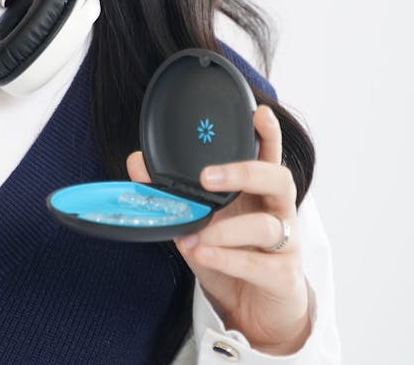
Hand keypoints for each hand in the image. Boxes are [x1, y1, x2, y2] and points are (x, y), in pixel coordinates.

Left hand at [126, 105, 311, 353]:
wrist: (254, 312)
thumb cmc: (230, 258)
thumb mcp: (197, 223)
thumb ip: (172, 195)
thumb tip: (137, 162)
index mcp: (258, 194)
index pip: (269, 156)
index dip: (268, 134)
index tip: (260, 113)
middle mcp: (278, 212)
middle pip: (277, 179)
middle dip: (244, 173)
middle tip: (207, 176)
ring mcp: (287, 245)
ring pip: (268, 226)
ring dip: (226, 229)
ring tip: (196, 236)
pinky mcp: (284, 277)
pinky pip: (260, 264)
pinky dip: (228, 259)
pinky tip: (204, 255)